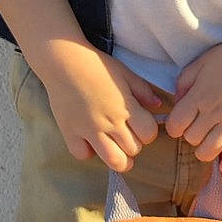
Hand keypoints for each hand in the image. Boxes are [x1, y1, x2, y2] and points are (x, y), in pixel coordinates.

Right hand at [36, 43, 168, 172]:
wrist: (63, 60)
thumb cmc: (96, 64)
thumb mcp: (125, 73)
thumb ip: (143, 91)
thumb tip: (158, 105)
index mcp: (125, 107)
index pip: (149, 134)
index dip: (148, 132)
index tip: (141, 125)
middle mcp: (109, 122)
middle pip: (134, 150)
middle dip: (135, 145)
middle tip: (128, 135)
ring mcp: (89, 130)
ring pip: (113, 161)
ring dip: (119, 158)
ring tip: (116, 149)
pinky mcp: (69, 132)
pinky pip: (83, 154)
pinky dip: (88, 151)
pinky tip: (90, 140)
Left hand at [165, 37, 221, 171]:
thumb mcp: (200, 63)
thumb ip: (184, 82)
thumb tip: (177, 101)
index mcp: (199, 96)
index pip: (176, 125)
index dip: (175, 126)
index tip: (181, 122)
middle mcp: (215, 112)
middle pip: (191, 139)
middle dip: (191, 135)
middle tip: (198, 128)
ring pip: (210, 151)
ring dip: (204, 150)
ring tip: (208, 142)